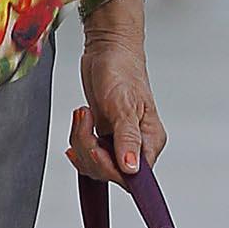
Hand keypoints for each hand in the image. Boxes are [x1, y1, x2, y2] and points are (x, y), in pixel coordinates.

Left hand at [70, 18, 165, 183]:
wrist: (108, 51)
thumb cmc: (122, 71)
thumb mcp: (124, 105)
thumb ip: (128, 139)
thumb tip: (132, 168)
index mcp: (150, 140)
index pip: (134, 176)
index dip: (112, 169)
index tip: (97, 151)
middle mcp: (137, 144)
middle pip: (110, 172)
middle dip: (90, 150)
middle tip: (87, 125)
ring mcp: (119, 142)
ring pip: (95, 164)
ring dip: (81, 142)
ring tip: (84, 116)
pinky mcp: (104, 136)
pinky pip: (87, 153)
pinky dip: (78, 141)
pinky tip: (80, 125)